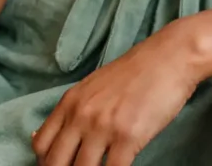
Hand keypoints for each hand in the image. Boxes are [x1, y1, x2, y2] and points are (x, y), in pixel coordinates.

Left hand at [32, 21, 200, 165]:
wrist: (170, 56)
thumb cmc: (136, 71)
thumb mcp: (94, 86)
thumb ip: (73, 111)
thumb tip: (41, 141)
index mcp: (71, 101)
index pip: (41, 145)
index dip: (48, 163)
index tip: (63, 165)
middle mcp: (82, 114)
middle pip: (55, 163)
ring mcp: (103, 126)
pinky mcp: (128, 137)